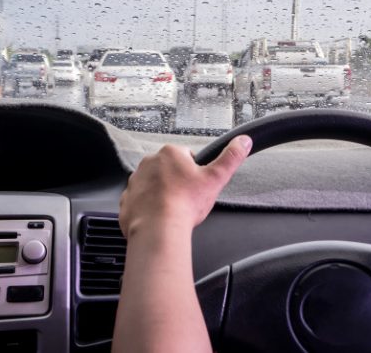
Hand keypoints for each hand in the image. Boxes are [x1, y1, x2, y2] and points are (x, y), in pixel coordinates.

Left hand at [119, 135, 251, 237]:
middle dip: (178, 182)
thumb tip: (243, 141)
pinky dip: (149, 207)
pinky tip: (160, 216)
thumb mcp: (216, 178)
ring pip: (155, 185)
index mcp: (171, 153)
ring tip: (174, 209)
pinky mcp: (127, 199)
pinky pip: (141, 200)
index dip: (195, 173)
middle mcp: (149, 163)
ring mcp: (135, 181)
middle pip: (170, 170)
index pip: (187, 157)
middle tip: (187, 198)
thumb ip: (231, 157)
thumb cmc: (185, 203)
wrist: (158, 229)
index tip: (197, 186)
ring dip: (163, 194)